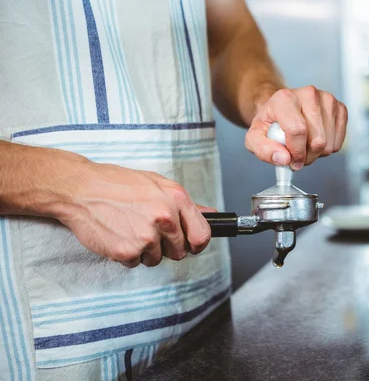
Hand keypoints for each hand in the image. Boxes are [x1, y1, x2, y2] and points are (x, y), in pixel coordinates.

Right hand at [58, 162, 213, 267]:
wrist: (80, 189)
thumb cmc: (117, 183)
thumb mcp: (157, 183)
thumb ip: (185, 203)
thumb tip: (211, 214)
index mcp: (176, 198)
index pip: (202, 234)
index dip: (197, 244)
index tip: (191, 245)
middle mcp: (165, 217)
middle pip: (180, 251)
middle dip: (167, 247)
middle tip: (149, 233)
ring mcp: (146, 236)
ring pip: (156, 259)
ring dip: (145, 251)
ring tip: (129, 229)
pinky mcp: (127, 251)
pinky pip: (135, 263)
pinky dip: (127, 254)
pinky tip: (118, 234)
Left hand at [245, 86, 347, 169]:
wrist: (282, 108)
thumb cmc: (271, 123)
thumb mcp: (255, 137)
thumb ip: (263, 150)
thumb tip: (284, 159)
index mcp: (285, 98)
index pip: (298, 130)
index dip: (296, 152)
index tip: (292, 160)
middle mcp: (309, 94)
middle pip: (317, 140)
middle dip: (307, 156)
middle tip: (297, 154)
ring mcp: (327, 99)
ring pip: (329, 143)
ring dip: (317, 153)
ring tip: (305, 145)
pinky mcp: (340, 107)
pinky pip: (339, 141)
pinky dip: (328, 147)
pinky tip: (316, 140)